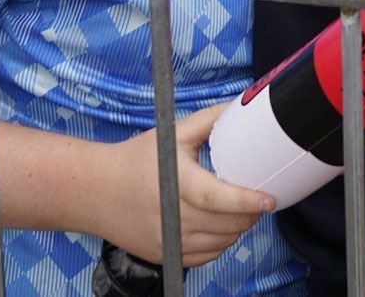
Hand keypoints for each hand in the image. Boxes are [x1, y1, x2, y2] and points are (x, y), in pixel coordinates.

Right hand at [94, 102, 273, 267]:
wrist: (95, 191)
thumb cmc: (136, 159)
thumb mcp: (173, 133)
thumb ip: (210, 120)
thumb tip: (241, 108)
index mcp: (177, 184)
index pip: (219, 199)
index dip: (247, 201)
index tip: (269, 199)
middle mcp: (172, 216)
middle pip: (226, 224)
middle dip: (250, 213)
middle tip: (258, 199)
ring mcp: (168, 240)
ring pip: (220, 243)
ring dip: (237, 229)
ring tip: (240, 211)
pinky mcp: (164, 254)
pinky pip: (205, 257)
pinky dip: (219, 244)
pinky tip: (220, 227)